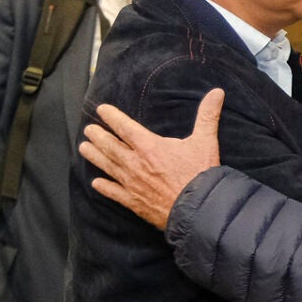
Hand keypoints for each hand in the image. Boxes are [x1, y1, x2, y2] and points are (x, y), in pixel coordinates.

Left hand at [80, 88, 223, 228]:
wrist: (198, 209)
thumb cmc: (201, 174)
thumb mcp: (206, 141)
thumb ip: (207, 115)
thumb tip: (217, 92)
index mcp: (149, 146)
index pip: (124, 127)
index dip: (112, 117)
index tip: (101, 110)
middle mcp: (135, 163)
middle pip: (110, 146)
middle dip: (98, 136)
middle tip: (88, 129)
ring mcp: (132, 183)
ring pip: (107, 166)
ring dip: (94, 156)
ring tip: (83, 148)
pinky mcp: (134, 201)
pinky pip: (113, 192)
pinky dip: (104, 187)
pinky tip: (96, 183)